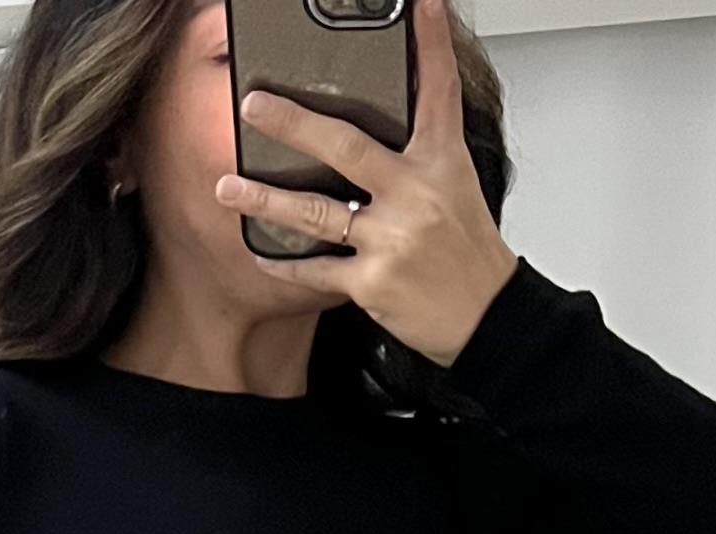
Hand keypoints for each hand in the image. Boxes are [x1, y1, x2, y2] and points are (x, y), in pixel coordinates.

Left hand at [214, 0, 519, 372]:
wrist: (488, 320)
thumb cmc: (468, 256)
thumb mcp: (457, 188)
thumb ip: (418, 156)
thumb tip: (377, 136)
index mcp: (440, 163)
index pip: (437, 91)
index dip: (430, 43)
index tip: (420, 4)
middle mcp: (414, 194)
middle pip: (345, 146)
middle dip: (293, 124)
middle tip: (253, 105)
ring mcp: (391, 239)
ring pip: (316, 212)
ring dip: (265, 200)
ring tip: (227, 187)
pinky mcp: (373, 282)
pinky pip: (316, 271)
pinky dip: (285, 265)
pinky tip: (259, 254)